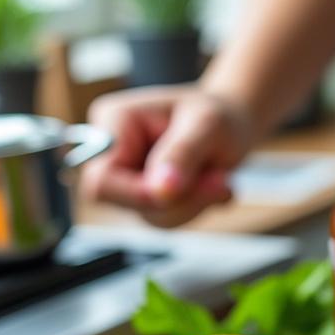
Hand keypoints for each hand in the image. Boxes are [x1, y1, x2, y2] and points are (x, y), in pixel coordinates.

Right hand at [79, 86, 253, 227]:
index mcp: (114, 120)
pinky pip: (168, 218)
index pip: (101, 180)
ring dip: (194, 204)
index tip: (182, 187)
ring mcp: (127, 177)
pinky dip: (197, 207)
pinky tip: (214, 186)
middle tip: (220, 182)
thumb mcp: (208, 125)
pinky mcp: (147, 196)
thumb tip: (159, 192)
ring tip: (220, 178)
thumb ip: (182, 154)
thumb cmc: (218, 116)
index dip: (139, 195)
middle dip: (179, 200)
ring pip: (152, 216)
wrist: (233, 124)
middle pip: (126, 203)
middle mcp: (111, 151)